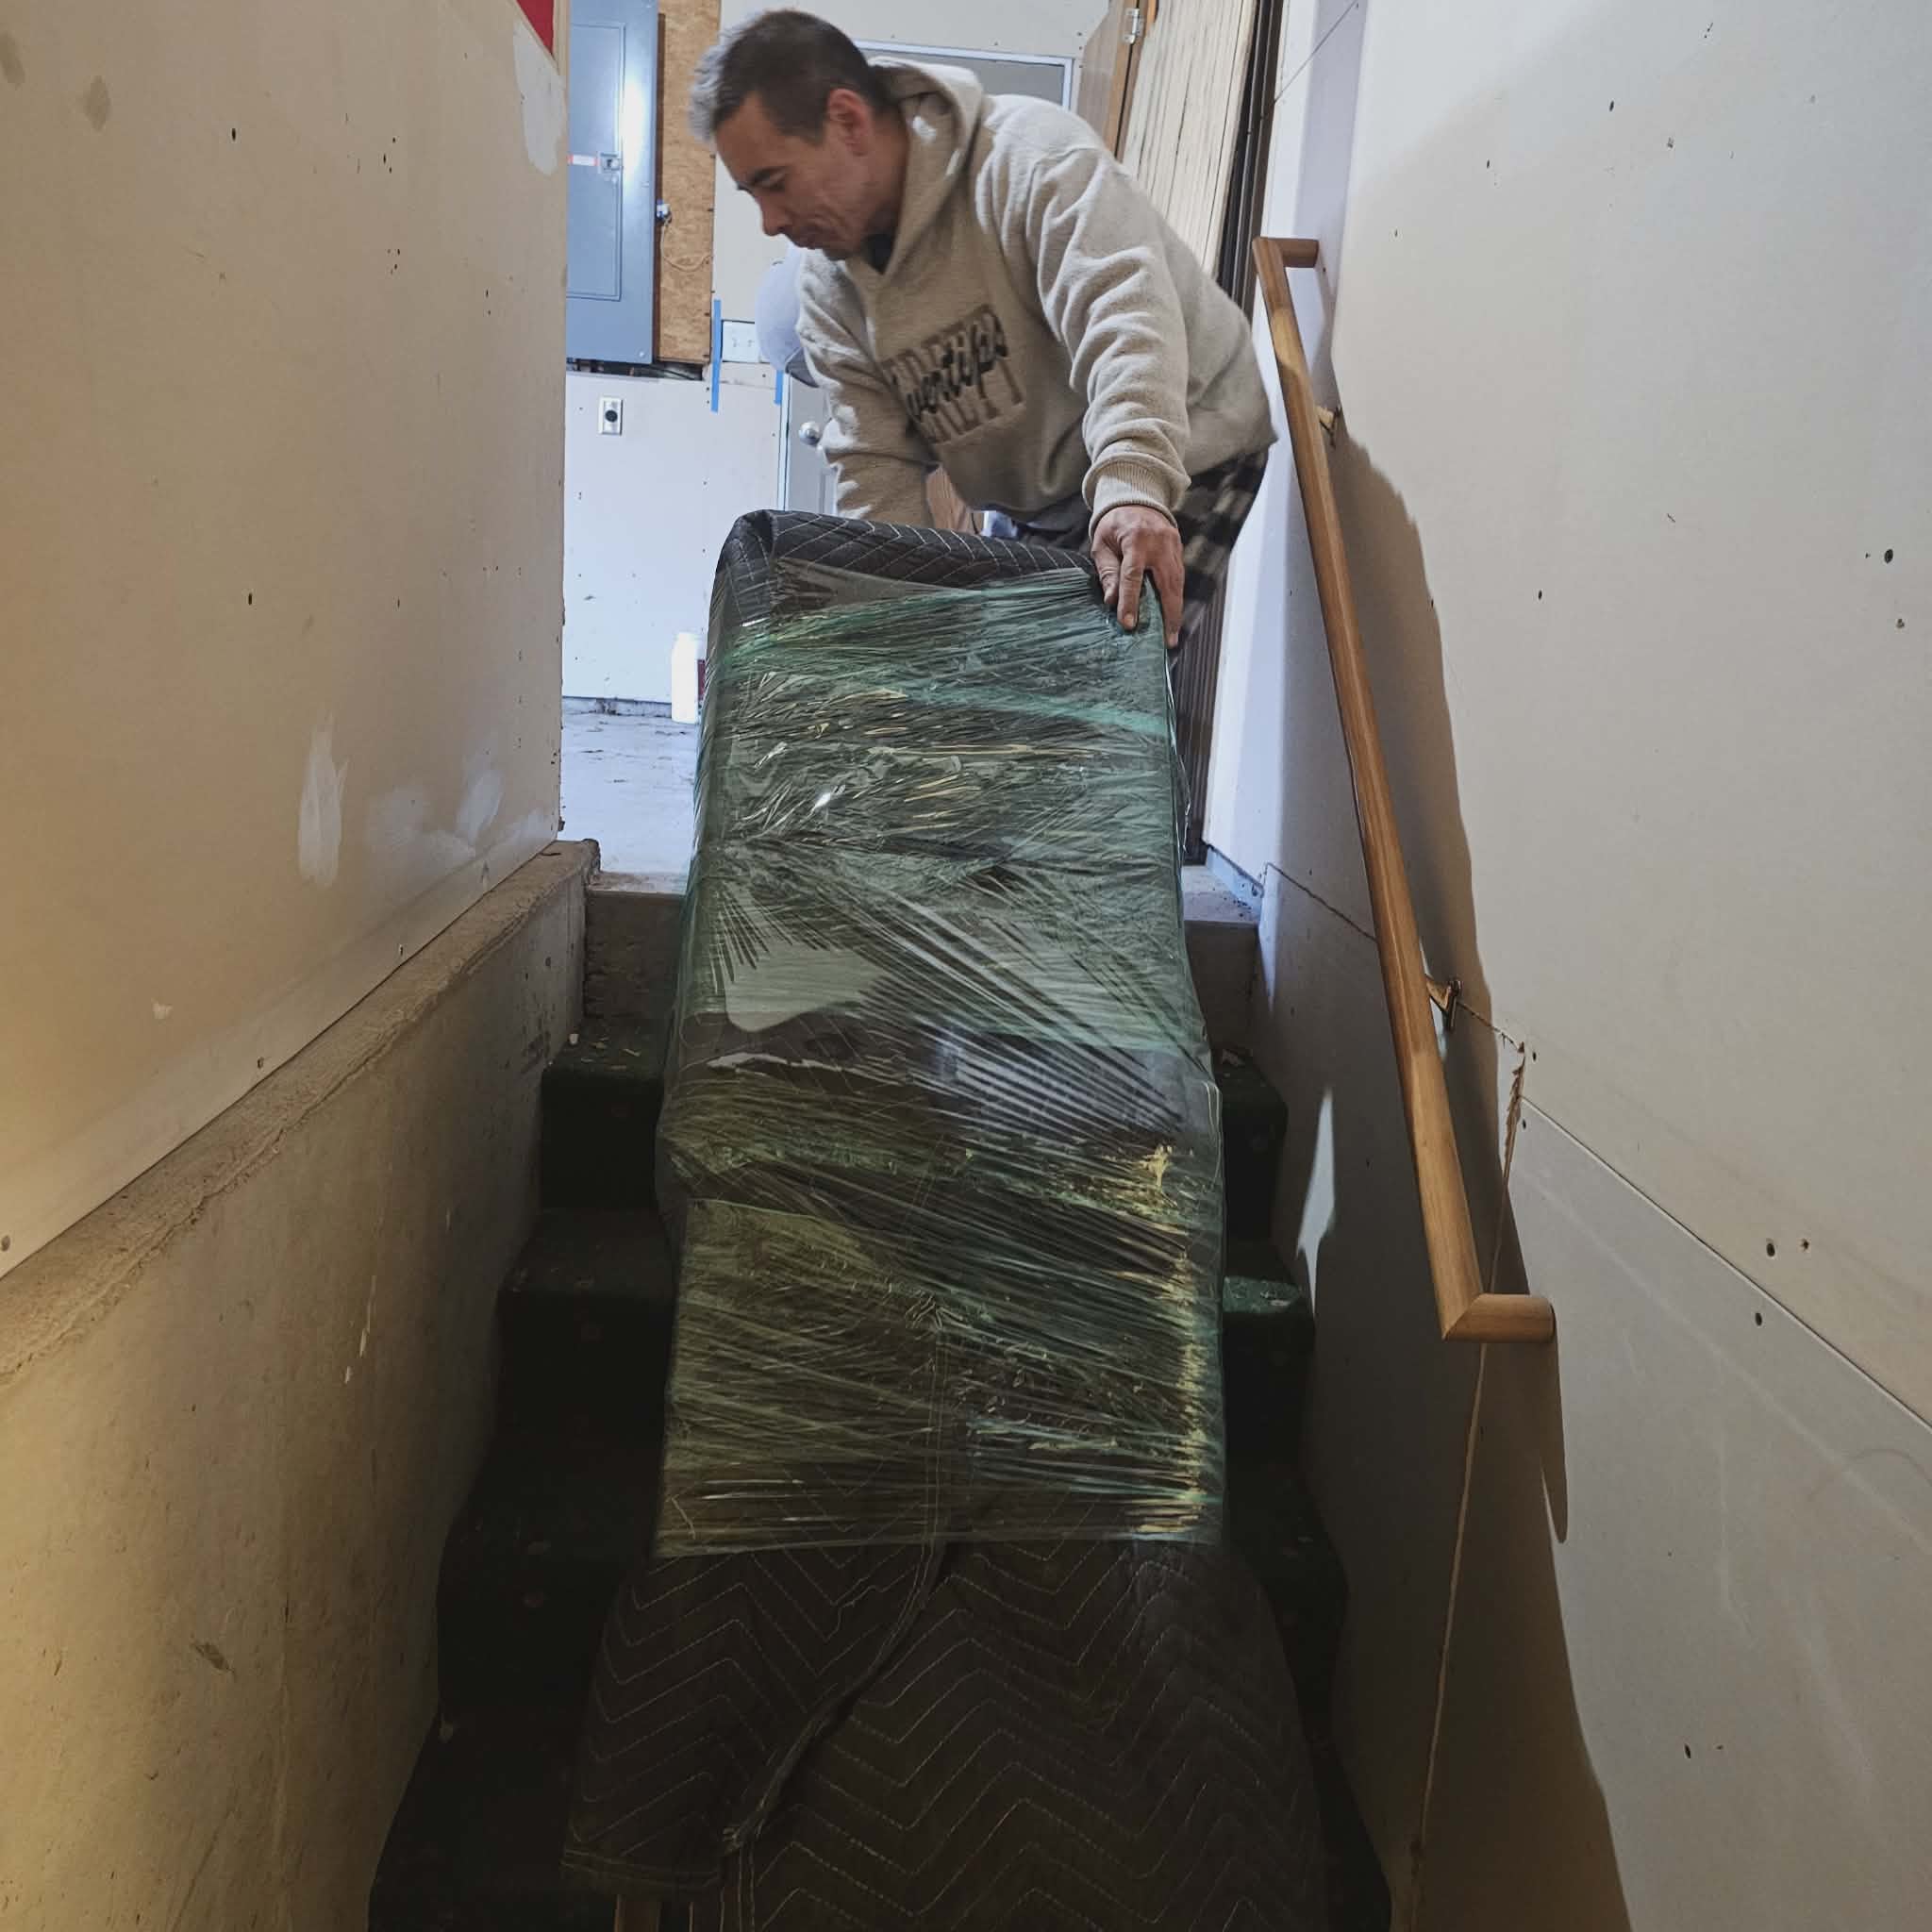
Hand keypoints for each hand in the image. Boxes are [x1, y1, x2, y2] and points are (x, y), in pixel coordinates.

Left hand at [1092, 505, 1184, 648]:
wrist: (1136, 499)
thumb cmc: (1114, 525)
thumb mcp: (1102, 544)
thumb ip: (1107, 572)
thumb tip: (1112, 601)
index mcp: (1135, 539)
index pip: (1132, 577)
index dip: (1130, 602)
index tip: (1129, 624)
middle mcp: (1159, 544)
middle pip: (1167, 584)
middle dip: (1168, 614)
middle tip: (1167, 640)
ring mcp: (1173, 547)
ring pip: (1178, 584)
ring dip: (1176, 611)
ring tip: (1171, 635)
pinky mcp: (1179, 550)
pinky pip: (1179, 579)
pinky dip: (1177, 599)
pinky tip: (1173, 617)